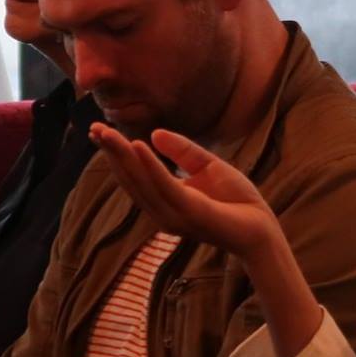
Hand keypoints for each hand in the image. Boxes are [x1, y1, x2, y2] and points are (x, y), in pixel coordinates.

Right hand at [91, 124, 281, 260]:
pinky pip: (165, 186)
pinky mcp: (190, 213)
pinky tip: (137, 145)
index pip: (133, 177)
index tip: (98, 131)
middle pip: (130, 179)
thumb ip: (182, 151)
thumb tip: (154, 133)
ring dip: (122, 156)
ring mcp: (174, 215)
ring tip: (107, 133)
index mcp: (165, 202)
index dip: (116, 155)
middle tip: (93, 129)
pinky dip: (150, 166)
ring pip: (141, 182)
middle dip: (111, 153)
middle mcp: (162, 212)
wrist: (262, 227)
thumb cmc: (237, 200)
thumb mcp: (207, 166)